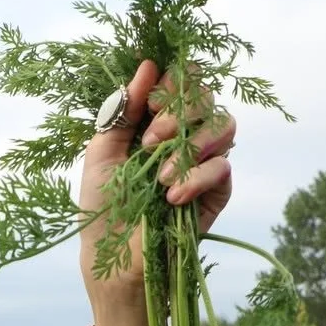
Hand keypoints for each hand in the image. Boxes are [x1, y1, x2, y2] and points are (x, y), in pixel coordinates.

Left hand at [77, 60, 237, 294]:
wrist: (112, 261)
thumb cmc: (101, 208)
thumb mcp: (101, 153)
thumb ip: (123, 109)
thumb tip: (147, 64)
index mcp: (154, 121)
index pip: (180, 79)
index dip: (171, 81)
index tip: (149, 104)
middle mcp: (183, 135)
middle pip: (204, 95)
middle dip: (178, 113)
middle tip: (150, 142)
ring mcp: (203, 162)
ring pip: (224, 124)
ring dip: (191, 143)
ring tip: (160, 176)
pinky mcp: (217, 192)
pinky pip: (223, 167)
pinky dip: (197, 178)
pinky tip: (172, 197)